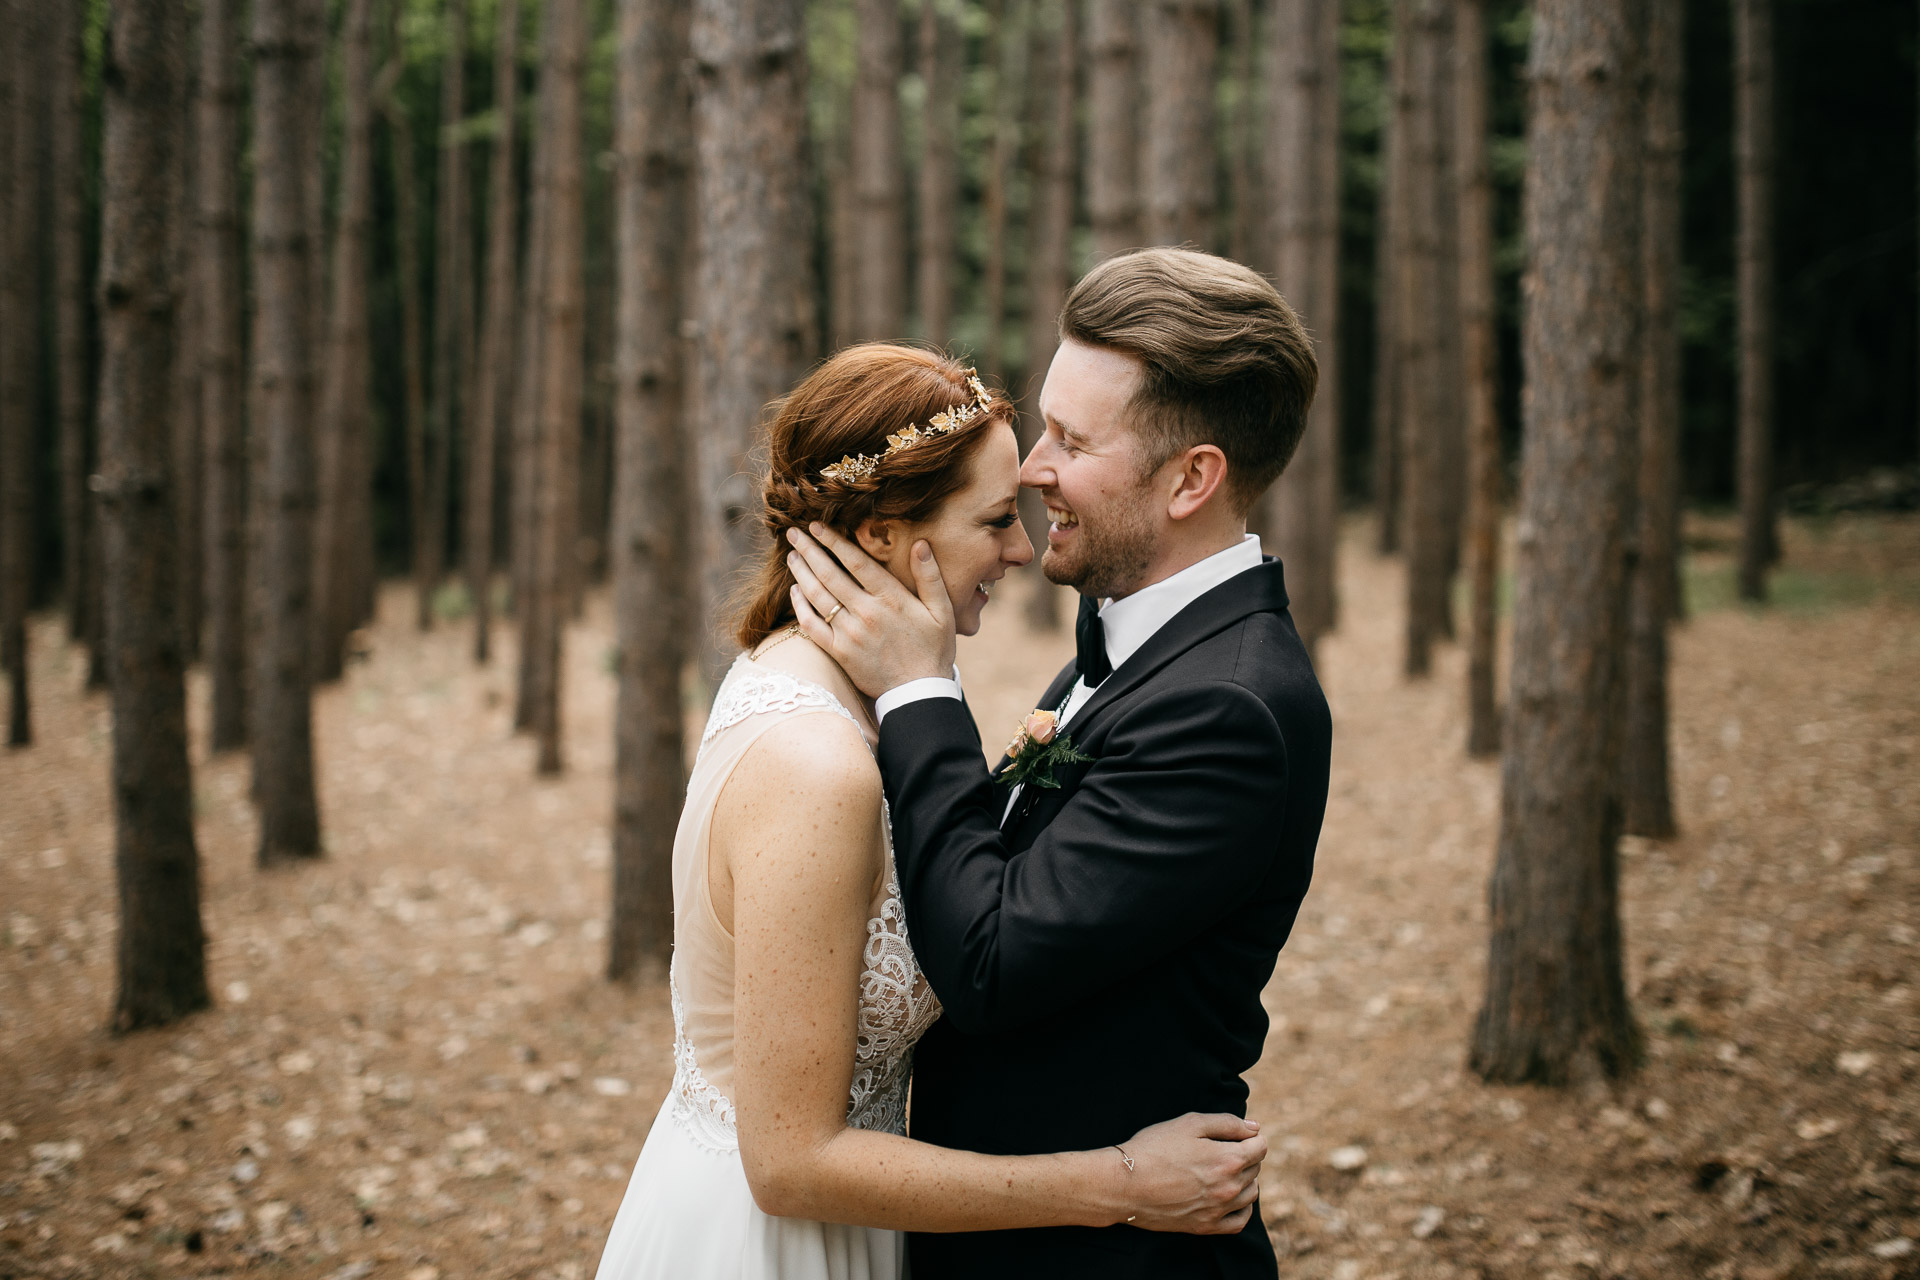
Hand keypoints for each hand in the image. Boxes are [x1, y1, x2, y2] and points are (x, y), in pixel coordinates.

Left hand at [786, 523, 957, 698]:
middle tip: (794, 533)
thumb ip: (929, 576)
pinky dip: (800, 607)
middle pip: (830, 575)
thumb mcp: (942, 611)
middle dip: (810, 550)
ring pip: (817, 597)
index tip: (817, 526)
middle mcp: (866, 613)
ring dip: (802, 573)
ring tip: (793, 555)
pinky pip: (812, 626)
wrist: (919, 694)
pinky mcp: (839, 653)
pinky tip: (795, 592)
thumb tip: (920, 543)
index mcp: (891, 599)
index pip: (855, 562)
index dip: (833, 541)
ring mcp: (850, 634)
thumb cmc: (933, 650)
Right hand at [1108, 1112, 1265, 1234]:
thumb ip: (1227, 1123)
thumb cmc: (1154, 1148)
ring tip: (1224, 1170)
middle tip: (1221, 1148)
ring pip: (1251, 1194)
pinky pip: (1239, 1221)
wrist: (1125, 1184)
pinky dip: (1241, 1209)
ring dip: (1245, 1179)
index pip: (1260, 1147)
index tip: (1236, 1134)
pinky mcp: (1206, 1226)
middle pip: (1255, 1168)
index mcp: (1229, 1160)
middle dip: (1245, 1155)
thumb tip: (1255, 1129)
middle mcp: (1230, 1188)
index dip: (1250, 1136)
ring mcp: (1219, 1210)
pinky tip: (1231, 1198)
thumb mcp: (1189, 1123)